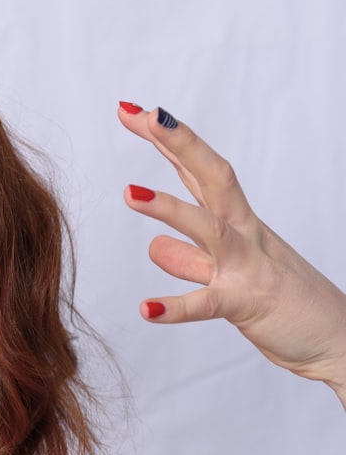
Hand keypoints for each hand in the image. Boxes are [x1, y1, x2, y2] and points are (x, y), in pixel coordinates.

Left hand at [117, 103, 345, 400]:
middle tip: (142, 114)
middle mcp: (244, 235)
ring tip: (129, 192)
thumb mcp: (229, 276)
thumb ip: (190, 260)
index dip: (169, 141)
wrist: (338, 342)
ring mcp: (247, 267)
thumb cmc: (286, 305)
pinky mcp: (247, 305)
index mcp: (239, 223)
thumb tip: (155, 246)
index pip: (199, 172)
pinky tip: (147, 309)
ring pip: (208, 229)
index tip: (135, 112)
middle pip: (211, 177)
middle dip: (178, 143)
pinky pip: (208, 303)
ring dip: (169, 208)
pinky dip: (176, 306)